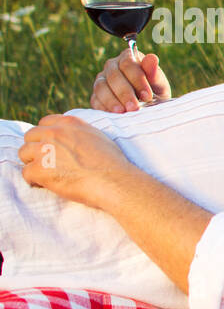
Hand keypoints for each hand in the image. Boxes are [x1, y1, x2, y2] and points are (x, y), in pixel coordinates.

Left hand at [18, 115, 132, 209]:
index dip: (45, 136)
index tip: (50, 146)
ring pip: (24, 154)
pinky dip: (34, 181)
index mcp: (69, 123)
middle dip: (35, 149)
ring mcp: (44, 150)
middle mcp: (54, 133)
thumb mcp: (98, 137)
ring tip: (46, 174)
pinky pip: (26, 173)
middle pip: (30, 137)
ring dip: (33, 164)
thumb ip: (79, 133)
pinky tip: (46, 185)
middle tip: (46, 162)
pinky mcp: (39, 169)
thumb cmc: (112, 163)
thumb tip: (72, 139)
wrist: (114, 181)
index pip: (44, 123)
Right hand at [90, 47, 171, 112]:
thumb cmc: (155, 94)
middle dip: (125, 93)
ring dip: (112, 100)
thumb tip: (152, 58)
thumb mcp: (159, 85)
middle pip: (113, 75)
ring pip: (101, 87)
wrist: (148, 110)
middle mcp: (112, 66)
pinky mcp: (96, 95)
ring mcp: (101, 80)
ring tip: (123, 112)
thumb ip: (155, 73)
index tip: (147, 96)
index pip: (128, 63)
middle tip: (135, 107)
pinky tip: (114, 116)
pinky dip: (104, 108)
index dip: (137, 79)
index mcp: (128, 58)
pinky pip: (95, 100)